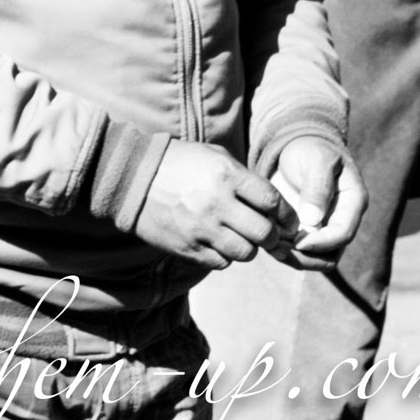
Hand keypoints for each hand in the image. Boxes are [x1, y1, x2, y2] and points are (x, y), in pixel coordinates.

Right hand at [131, 141, 289, 269]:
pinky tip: (216, 241)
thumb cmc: (179, 163)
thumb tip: (276, 207)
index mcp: (226, 174)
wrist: (131, 177)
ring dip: (248, 247)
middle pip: (265, 234)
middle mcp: (217, 202)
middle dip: (272, 236)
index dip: (287, 215)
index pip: (273, 202)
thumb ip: (246, 179)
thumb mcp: (214, 156)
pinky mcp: (188, 247)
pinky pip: (222, 263)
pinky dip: (225, 256)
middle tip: (267, 233)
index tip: (287, 221)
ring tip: (238, 236)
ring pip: (246, 253)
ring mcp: (201, 227)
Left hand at [266, 136, 366, 268]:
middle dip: (305, 257)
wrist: (297, 147)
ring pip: (316, 258)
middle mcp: (341, 220)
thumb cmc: (311, 148)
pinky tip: (266, 243)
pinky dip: (285, 251)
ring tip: (271, 249)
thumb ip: (317, 187)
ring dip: (294, 259)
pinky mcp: (306, 230)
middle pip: (331, 254)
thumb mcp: (317, 159)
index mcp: (352, 203)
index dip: (321, 242)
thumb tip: (313, 220)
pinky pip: (300, 251)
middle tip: (278, 250)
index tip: (297, 242)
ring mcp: (324, 228)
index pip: (343, 233)